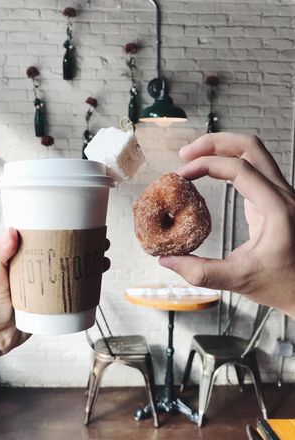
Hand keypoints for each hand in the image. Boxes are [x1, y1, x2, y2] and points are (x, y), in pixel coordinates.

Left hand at [0, 229, 110, 366]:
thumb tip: (12, 232)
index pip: (48, 237)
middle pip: (66, 253)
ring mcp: (45, 287)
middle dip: (86, 246)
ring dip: (89, 266)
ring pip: (72, 272)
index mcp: (23, 256)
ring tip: (103, 262)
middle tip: (101, 243)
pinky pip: (71, 294)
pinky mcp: (51, 306)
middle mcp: (37, 269)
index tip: (84, 224)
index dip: (67, 229)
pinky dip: (86, 289)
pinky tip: (96, 285)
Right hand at [159, 132, 294, 318]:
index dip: (205, 165)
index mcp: (277, 208)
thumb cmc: (283, 284)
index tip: (181, 175)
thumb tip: (168, 260)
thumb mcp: (239, 279)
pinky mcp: (273, 199)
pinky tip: (210, 172)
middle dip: (214, 143)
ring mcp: (280, 194)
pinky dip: (228, 163)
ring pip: (253, 152)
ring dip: (221, 148)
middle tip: (185, 153)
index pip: (238, 168)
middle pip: (249, 146)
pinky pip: (252, 168)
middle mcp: (283, 194)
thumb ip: (201, 272)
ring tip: (194, 157)